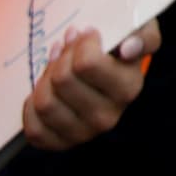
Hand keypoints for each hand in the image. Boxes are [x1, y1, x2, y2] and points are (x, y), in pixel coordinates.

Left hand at [21, 19, 159, 149]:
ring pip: (44, 103)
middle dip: (61, 58)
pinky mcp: (60, 143)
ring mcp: (83, 134)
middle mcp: (108, 117)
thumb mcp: (140, 32)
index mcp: (128, 89)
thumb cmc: (120, 48)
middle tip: (68, 50)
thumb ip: (143, 35)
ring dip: (45, 80)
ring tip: (56, 69)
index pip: (87, 63)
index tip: (86, 34)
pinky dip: (32, 107)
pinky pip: (33, 128)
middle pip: (62, 80)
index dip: (80, 43)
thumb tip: (128, 49)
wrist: (109, 74)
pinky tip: (46, 91)